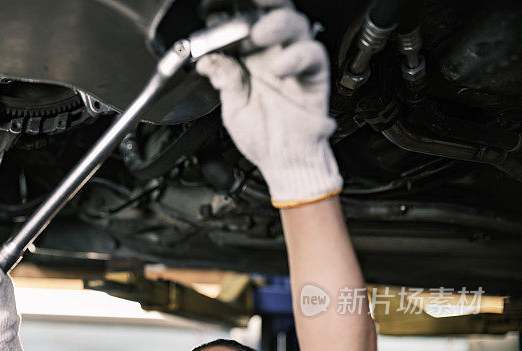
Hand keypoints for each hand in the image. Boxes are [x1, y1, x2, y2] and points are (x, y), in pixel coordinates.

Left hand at [196, 0, 341, 207]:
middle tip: (251, 3)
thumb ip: (224, 80)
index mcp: (249, 58)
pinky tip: (279, 68)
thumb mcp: (232, 108)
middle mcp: (272, 54)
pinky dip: (296, 56)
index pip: (243, 23)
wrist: (283, 161)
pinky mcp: (314, 76)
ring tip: (259, 33)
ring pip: (294, 24)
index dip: (234, 13)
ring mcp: (294, 61)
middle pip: (273, 13)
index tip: (218, 9)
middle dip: (263, 4)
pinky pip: (311, 55)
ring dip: (277, 23)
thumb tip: (208, 60)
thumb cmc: (261, 136)